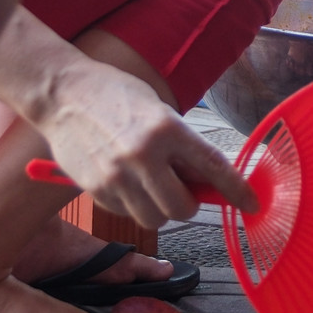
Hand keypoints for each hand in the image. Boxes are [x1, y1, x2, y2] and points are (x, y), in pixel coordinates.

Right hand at [41, 61, 258, 223]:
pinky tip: (125, 181)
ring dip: (160, 209)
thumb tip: (207, 180)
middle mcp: (144, 155)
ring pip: (154, 218)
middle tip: (182, 189)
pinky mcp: (95, 189)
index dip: (236, 190)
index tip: (251, 204)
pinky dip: (132, 205)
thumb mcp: (158, 110)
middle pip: (182, 208)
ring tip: (151, 184)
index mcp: (167, 129)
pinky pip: (126, 214)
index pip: (213, 168)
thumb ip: (182, 146)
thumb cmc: (115, 94)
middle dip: (187, 204)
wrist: (62, 93)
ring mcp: (117, 176)